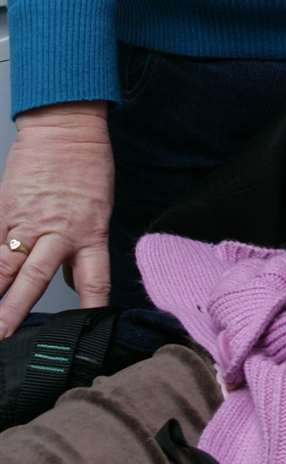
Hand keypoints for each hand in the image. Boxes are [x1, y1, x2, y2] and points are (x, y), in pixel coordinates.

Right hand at [0, 104, 113, 337]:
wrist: (64, 128)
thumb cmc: (87, 165)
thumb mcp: (98, 210)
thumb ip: (83, 249)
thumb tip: (75, 281)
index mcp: (89, 232)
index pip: (93, 278)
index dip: (89, 306)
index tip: (83, 330)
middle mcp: (56, 232)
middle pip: (33, 277)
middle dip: (15, 309)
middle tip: (3, 335)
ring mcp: (24, 221)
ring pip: (3, 264)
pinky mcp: (3, 209)